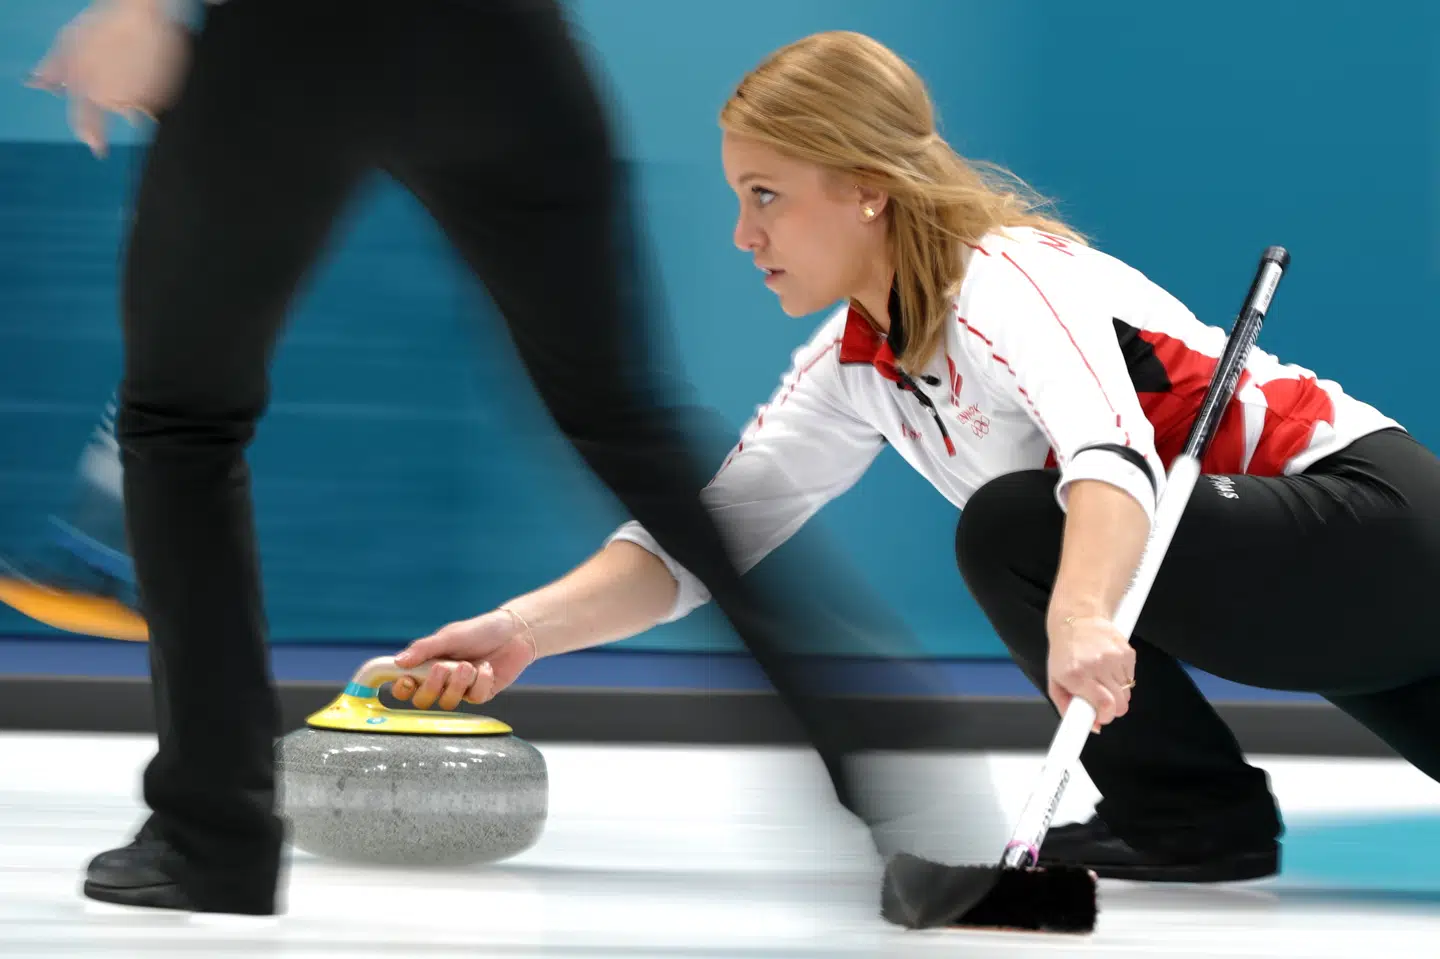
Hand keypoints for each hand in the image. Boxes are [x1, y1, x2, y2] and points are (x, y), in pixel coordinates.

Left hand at [28, 0, 189, 157]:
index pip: (86, 122)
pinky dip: (152, 91)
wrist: (140, 15)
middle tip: (117, 68)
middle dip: (116, 96)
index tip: (97, 148)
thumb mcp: (68, 41)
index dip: (91, 134)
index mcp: (87, 87)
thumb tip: (37, 84)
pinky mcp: (161, 97)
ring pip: (136, 108)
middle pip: (114, 109)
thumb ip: (53, 67)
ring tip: (133, 66)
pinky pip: (155, 103)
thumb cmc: (102, 23)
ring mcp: (138, 100)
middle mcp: (112, 98)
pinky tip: (146, 68)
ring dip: (134, 95)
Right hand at [390, 608, 538, 710]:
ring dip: (457, 683)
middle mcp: (441, 681)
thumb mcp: (449, 635)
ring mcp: (461, 690)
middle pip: (422, 701)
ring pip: (447, 703)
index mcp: (428, 665)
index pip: (406, 686)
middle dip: (430, 687)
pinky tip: (486, 667)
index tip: (407, 680)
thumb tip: (398, 662)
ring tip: (468, 665)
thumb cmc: (479, 631)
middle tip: (441, 668)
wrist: (513, 632)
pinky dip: (480, 681)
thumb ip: (423, 649)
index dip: (401, 689)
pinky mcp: (480, 694)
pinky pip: (473, 698)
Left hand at [1046, 614, 1134, 732]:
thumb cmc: (1064, 652)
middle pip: (1121, 704)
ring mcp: (1114, 658)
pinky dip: (1122, 677)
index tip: (1101, 718)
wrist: (1077, 617)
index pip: (1104, 704)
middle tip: (1101, 701)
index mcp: (1076, 675)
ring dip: (1117, 691)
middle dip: (1112, 708)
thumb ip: (1068, 707)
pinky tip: (1108, 666)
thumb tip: (1094, 727)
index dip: (1106, 716)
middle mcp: (1096, 665)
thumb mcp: (1055, 680)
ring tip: (1101, 677)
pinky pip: (1131, 678)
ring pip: (1127, 692)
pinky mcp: (1127, 652)